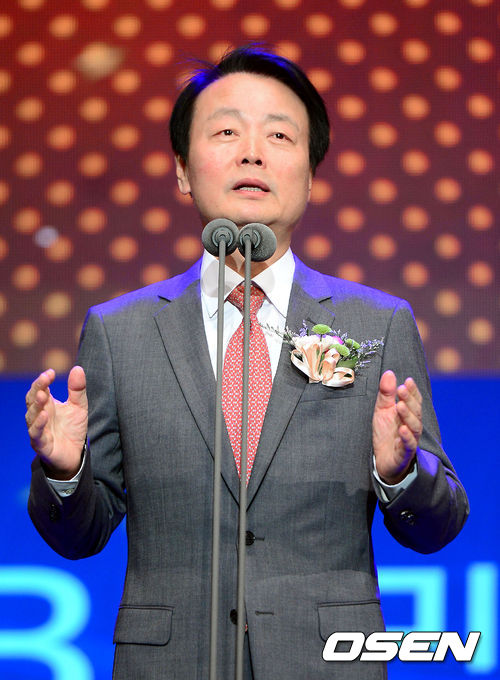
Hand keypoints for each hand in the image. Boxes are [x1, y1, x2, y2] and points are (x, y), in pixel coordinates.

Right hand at [25, 366, 87, 479]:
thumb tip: (78, 368)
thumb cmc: (72, 429)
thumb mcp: (79, 407)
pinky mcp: (41, 445)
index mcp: (47, 405)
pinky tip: (45, 416)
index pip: (39, 389)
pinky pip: (36, 434)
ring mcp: (38, 430)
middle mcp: (39, 416)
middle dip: (37, 389)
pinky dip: (39, 425)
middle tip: (45, 379)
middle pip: (32, 400)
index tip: (51, 372)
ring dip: (36, 406)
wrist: (75, 454)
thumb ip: (77, 389)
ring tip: (44, 396)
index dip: (42, 381)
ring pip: (31, 416)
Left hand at [372, 370, 422, 484]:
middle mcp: (411, 427)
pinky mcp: (404, 454)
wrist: (383, 461)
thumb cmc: (386, 434)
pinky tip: (402, 429)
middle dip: (409, 400)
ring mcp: (409, 440)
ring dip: (408, 416)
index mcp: (407, 415)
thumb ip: (386, 393)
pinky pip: (408, 445)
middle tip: (401, 389)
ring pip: (414, 428)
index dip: (412, 391)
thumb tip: (389, 373)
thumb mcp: (382, 411)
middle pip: (415, 413)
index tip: (408, 380)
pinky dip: (406, 437)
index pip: (414, 401)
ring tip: (400, 406)